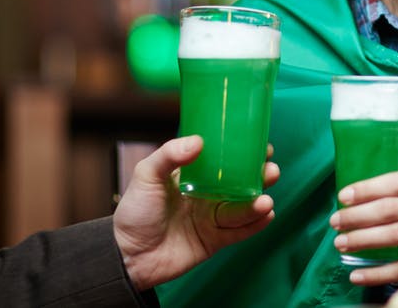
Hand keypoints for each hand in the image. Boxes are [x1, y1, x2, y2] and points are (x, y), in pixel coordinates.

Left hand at [112, 136, 278, 289]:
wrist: (127, 255)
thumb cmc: (134, 213)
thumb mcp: (146, 176)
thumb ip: (169, 156)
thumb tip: (198, 142)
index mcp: (194, 176)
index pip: (224, 161)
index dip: (244, 153)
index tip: (261, 144)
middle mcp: (207, 196)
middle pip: (241, 184)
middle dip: (259, 177)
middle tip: (270, 170)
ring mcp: (212, 219)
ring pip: (242, 208)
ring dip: (257, 203)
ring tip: (265, 201)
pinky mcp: (215, 240)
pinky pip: (239, 232)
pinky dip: (254, 225)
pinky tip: (266, 215)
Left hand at [329, 168, 397, 288]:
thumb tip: (368, 196)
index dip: (368, 188)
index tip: (343, 196)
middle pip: (393, 208)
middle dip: (358, 216)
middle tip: (335, 222)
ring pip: (396, 236)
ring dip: (363, 240)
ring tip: (341, 243)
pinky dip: (379, 272)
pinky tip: (360, 274)